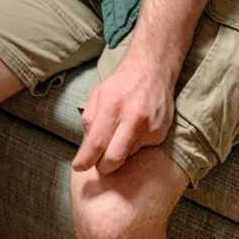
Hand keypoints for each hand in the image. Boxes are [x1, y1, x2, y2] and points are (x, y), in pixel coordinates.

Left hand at [72, 59, 173, 176]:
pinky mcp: (160, 134)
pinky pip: (141, 149)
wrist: (152, 71)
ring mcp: (149, 127)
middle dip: (103, 167)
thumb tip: (86, 147)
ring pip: (127, 156)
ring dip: (118, 152)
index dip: (85, 159)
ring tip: (119, 134)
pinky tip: (134, 129)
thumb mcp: (98, 95)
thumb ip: (90, 119)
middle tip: (98, 164)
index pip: (96, 142)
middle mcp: (133, 118)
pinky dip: (133, 145)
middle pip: (114, 158)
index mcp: (112, 106)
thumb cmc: (121, 84)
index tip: (78, 167)